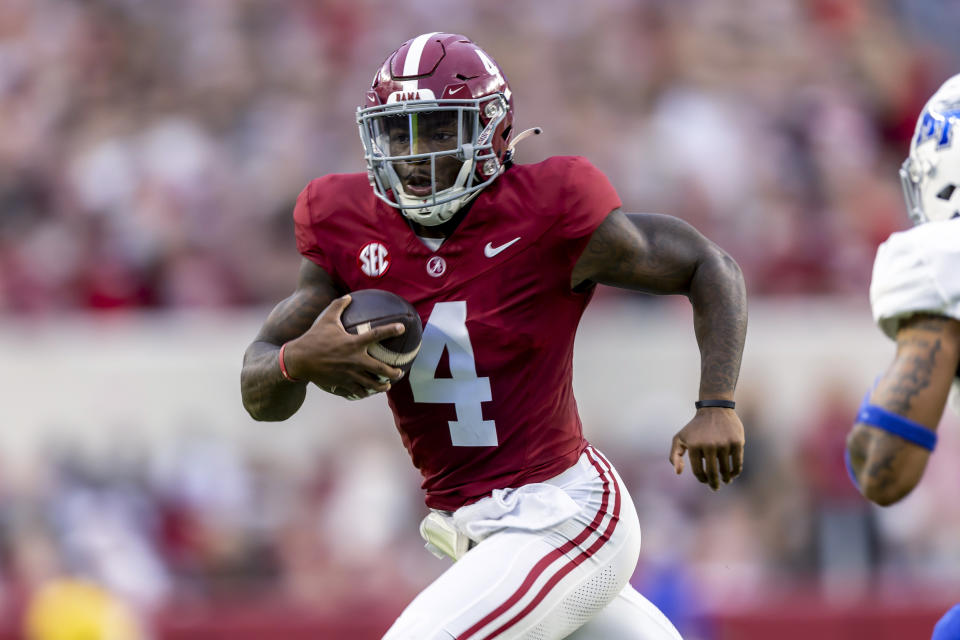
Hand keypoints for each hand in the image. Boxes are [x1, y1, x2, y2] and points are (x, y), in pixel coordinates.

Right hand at [283, 295, 404, 398]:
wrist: (299, 360)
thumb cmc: (313, 337)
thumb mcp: (326, 319)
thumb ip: (338, 306)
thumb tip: (349, 296)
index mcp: (353, 343)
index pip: (377, 334)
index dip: (391, 330)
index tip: (402, 327)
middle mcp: (355, 360)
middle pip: (380, 368)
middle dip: (393, 372)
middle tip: (400, 372)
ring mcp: (349, 373)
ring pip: (371, 383)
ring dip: (382, 386)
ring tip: (388, 385)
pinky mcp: (342, 383)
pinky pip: (357, 390)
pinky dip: (365, 392)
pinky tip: (368, 392)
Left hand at [669, 408, 744, 490]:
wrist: (714, 409)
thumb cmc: (695, 428)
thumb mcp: (679, 438)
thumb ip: (675, 456)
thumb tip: (678, 473)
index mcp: (694, 446)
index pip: (698, 471)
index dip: (701, 479)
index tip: (704, 481)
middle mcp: (709, 445)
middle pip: (712, 473)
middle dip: (714, 484)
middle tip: (715, 488)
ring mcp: (724, 444)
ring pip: (726, 470)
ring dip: (726, 479)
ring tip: (726, 481)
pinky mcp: (737, 442)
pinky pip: (737, 463)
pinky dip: (735, 471)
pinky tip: (733, 474)